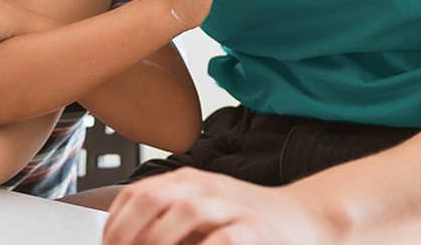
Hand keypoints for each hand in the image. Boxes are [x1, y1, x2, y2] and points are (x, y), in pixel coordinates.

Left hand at [103, 168, 346, 244]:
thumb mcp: (203, 209)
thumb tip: (126, 240)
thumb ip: (167, 220)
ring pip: (182, 217)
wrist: (306, 217)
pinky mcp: (252, 231)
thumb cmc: (248, 219)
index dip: (114, 223)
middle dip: (128, 232)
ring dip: (157, 242)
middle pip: (152, 200)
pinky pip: (221, 241)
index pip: (136, 193)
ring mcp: (230, 208)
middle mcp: (205, 189)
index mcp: (187, 182)